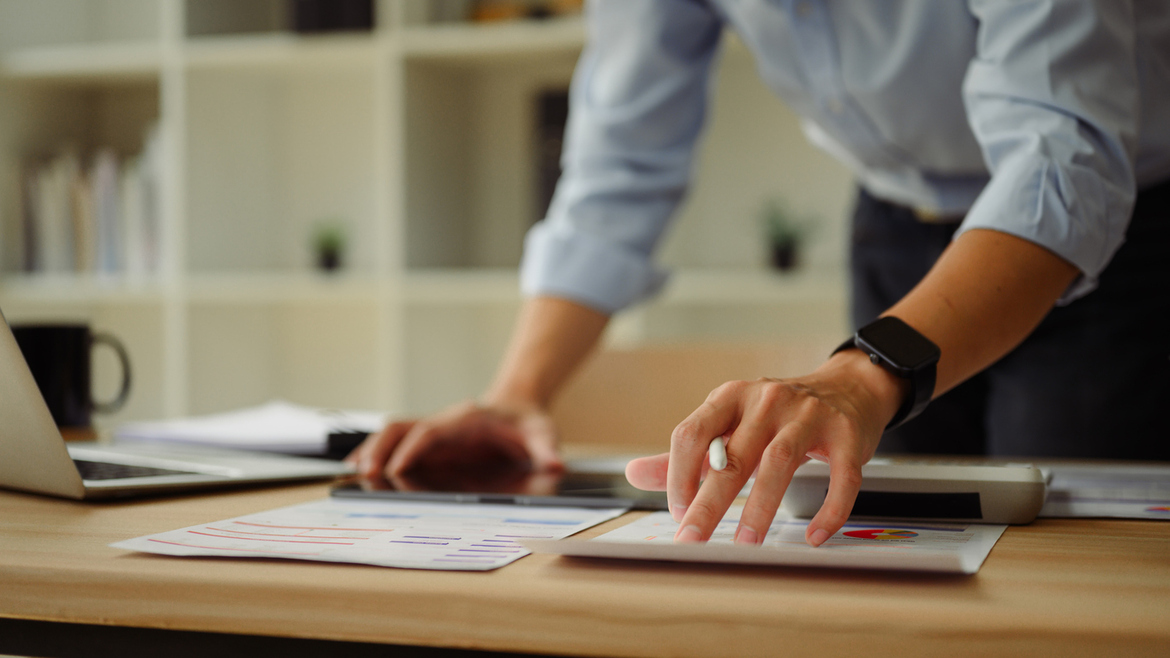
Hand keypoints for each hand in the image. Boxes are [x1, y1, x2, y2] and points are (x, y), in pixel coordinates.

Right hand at [344, 400, 562, 478]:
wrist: (519, 408)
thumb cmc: (528, 422)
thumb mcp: (543, 433)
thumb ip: (547, 449)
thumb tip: (556, 465)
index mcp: (466, 418)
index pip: (432, 431)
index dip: (413, 449)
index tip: (397, 468)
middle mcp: (444, 423)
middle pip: (402, 428)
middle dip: (381, 448)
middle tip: (364, 473)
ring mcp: (433, 434)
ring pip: (392, 434)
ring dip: (372, 451)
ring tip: (352, 474)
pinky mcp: (430, 446)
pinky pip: (395, 445)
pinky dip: (376, 454)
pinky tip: (357, 470)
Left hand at [625, 350, 903, 546]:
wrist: (847, 388)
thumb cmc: (777, 415)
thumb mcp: (728, 423)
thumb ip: (686, 453)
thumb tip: (632, 473)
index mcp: (729, 397)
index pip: (691, 433)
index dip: (678, 475)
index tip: (677, 512)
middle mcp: (767, 400)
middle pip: (733, 455)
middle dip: (709, 502)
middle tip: (692, 538)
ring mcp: (808, 415)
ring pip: (779, 462)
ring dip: (760, 507)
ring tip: (747, 543)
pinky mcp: (846, 434)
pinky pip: (839, 477)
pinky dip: (828, 509)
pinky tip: (814, 536)